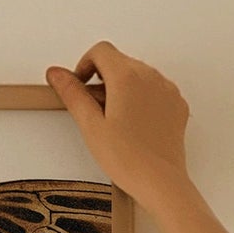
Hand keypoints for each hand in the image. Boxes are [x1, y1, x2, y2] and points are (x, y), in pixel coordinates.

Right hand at [45, 43, 192, 212]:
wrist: (161, 182)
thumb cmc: (129, 159)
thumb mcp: (90, 126)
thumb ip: (72, 94)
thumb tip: (57, 74)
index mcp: (127, 77)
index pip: (101, 50)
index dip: (84, 65)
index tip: (80, 85)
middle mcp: (150, 76)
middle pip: (120, 62)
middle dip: (102, 79)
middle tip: (93, 110)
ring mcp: (166, 89)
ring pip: (138, 75)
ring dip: (122, 89)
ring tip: (114, 122)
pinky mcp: (176, 103)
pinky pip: (155, 90)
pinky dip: (141, 99)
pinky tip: (133, 125)